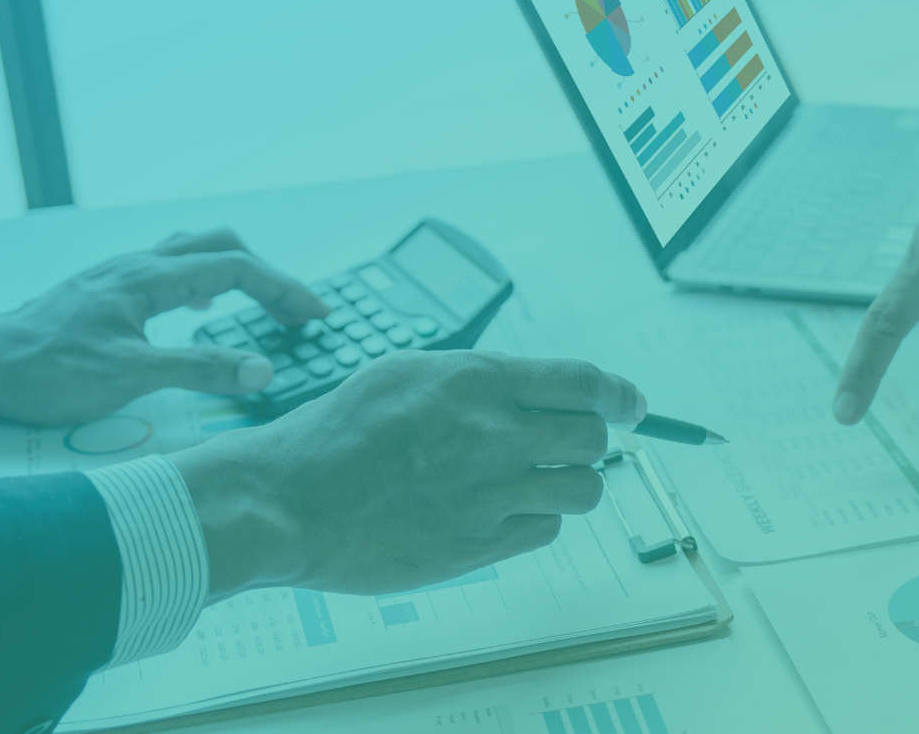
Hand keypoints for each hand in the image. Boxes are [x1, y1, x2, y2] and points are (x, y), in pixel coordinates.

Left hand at [0, 229, 327, 424]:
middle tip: (295, 310)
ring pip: (194, 252)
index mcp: (150, 278)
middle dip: (267, 274)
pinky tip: (200, 308)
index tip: (315, 315)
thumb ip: (199, 368)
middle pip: (221, 246)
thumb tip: (263, 369)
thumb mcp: (128, 375)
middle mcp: (137, 266)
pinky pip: (170, 270)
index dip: (283, 289)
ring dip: (236, 271)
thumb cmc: (45, 371)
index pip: (237, 267)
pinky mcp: (106, 293)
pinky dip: (204, 282)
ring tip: (261, 302)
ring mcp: (120, 276)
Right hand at [171, 351, 641, 600]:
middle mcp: (492, 435)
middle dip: (589, 441)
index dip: (619, 395)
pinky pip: (544, 531)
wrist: (288, 501)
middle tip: (567, 446)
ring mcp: (488, 494)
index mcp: (477, 382)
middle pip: (593, 439)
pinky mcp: (478, 544)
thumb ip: (481, 377)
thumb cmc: (337, 433)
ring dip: (569, 485)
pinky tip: (501, 511)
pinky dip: (535, 521)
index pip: (583, 383)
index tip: (630, 404)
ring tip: (536, 482)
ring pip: (582, 490)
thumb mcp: (408, 373)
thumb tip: (540, 385)